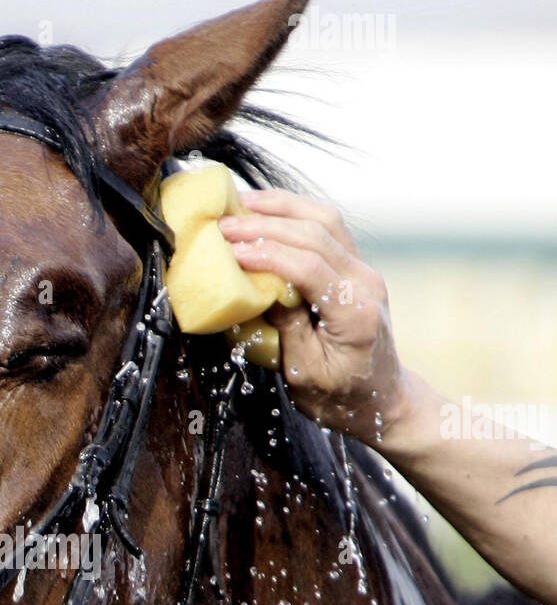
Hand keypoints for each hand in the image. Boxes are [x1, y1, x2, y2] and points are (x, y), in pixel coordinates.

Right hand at [218, 189, 410, 447]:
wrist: (382, 400)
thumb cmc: (340, 397)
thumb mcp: (305, 374)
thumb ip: (286, 328)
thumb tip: (259, 287)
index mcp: (355, 313)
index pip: (309, 267)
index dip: (267, 255)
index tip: (230, 252)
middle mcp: (366, 283)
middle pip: (316, 234)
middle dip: (266, 225)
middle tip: (222, 225)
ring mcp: (365, 270)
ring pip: (325, 219)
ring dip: (281, 208)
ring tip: (240, 204)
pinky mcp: (356, 267)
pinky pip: (327, 227)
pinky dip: (294, 213)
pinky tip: (265, 211)